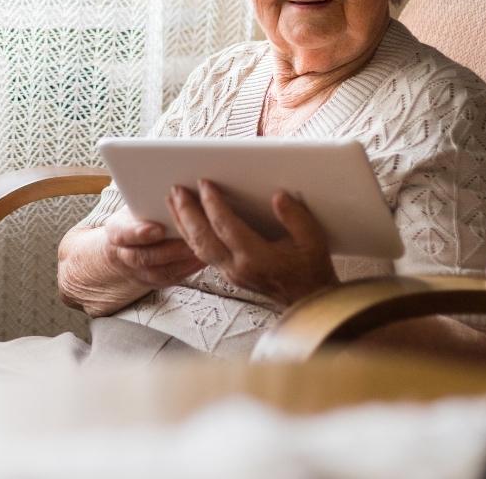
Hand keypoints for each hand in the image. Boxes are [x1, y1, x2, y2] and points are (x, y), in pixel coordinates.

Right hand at [101, 208, 204, 288]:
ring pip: (159, 272)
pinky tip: (202, 260)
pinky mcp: (153, 282)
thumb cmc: (136, 216)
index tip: (159, 229)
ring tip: (201, 250)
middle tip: (190, 241)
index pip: (124, 234)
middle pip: (144, 257)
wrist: (124, 244)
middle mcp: (123, 255)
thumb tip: (175, 187)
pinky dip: (187, 270)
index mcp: (116, 231)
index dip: (140, 233)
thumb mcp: (134, 205)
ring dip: (182, 262)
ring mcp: (137, 272)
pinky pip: (170, 279)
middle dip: (169, 250)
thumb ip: (148, 200)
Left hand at [167, 180, 337, 307]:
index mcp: (256, 258)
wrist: (308, 300)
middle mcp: (237, 268)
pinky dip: (190, 236)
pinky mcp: (228, 274)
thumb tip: (278, 197)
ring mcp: (230, 273)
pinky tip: (185, 222)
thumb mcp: (312, 239)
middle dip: (187, 212)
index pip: (225, 226)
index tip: (204, 184)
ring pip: (197, 248)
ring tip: (173, 201)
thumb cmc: (311, 269)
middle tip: (177, 190)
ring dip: (183, 223)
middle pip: (202, 238)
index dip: (213, 203)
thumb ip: (295, 216)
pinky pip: (202, 254)